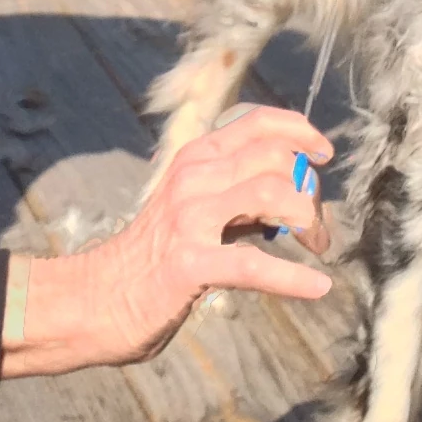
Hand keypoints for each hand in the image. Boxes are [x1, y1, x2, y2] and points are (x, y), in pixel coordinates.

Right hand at [0, 104, 335, 376]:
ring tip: (317, 250)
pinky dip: (293, 278)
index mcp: (194, 159)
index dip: (300, 131)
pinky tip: (317, 287)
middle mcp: (193, 178)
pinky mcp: (189, 263)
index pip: (257, 122)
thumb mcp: (191, 209)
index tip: (324, 154)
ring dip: (309, 222)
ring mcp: (189, 218)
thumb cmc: (152, 258)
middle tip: (318, 228)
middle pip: (276, 158)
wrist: (97, 298)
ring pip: (271, 194)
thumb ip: (236, 195)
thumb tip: (294, 196)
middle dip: (310, 191)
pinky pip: (253, 264)